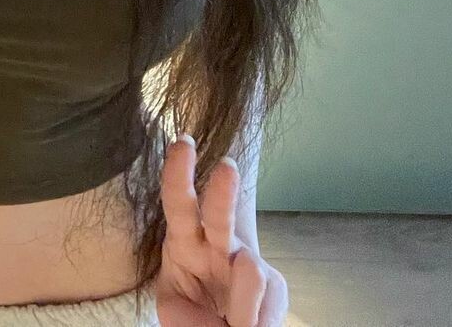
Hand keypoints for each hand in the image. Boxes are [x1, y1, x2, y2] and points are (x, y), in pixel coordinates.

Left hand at [153, 135, 288, 326]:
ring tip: (234, 325)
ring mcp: (249, 263)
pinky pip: (268, 306)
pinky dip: (258, 323)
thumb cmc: (192, 301)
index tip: (184, 143)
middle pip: (220, 214)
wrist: (226, 314)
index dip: (178, 174)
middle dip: (222, 191)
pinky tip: (251, 324)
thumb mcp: (175, 305)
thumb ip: (184, 315)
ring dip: (241, 306)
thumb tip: (229, 320)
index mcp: (184, 238)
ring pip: (252, 272)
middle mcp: (219, 242)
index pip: (179, 201)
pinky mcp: (275, 287)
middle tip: (227, 167)